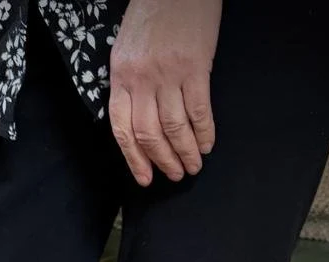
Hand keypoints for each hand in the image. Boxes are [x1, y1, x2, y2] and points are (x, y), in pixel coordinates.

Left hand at [109, 0, 221, 185]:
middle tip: (175, 175)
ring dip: (185, 152)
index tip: (145, 178)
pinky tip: (208, 144)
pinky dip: (205, 132)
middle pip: (149, 134)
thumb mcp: (128, 49)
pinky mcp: (195, 67)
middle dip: (163, 160)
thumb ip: (130, 83)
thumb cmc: (153, 14)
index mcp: (120, 76)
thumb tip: (139, 122)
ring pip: (174, 127)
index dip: (134, 159)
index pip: (123, 128)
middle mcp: (141, 79)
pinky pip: (199, 110)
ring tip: (193, 166)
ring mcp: (168, 74)